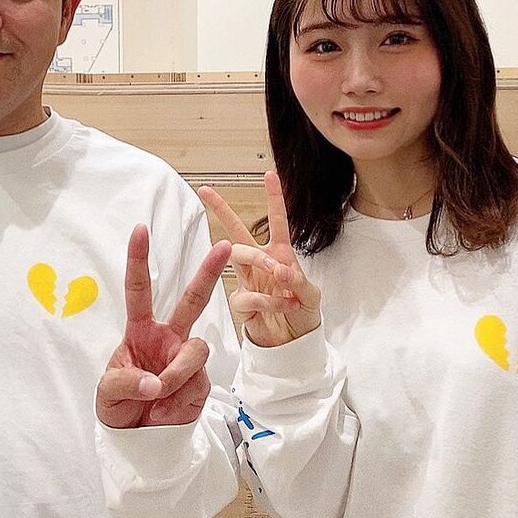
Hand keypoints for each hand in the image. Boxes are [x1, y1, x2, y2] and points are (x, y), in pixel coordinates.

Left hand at [96, 225, 231, 428]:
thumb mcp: (107, 393)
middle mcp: (168, 338)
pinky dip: (177, 400)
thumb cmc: (118, 407)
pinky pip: (196, 382)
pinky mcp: (200, 382)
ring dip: (177, 372)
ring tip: (158, 395)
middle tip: (226, 246)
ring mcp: (187, 359)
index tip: (140, 230)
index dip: (139, 260)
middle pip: (192, 300)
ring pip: (197, 349)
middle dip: (208, 272)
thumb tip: (155, 382)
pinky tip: (164, 413)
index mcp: (141, 330)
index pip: (139, 290)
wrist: (137, 440)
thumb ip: (126, 382)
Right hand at [198, 170, 321, 347]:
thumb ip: (298, 281)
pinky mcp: (241, 302)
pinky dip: (269, 300)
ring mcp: (247, 281)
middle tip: (206, 193)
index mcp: (281, 254)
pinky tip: (283, 305)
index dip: (274, 197)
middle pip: (237, 231)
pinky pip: (248, 293)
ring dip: (260, 261)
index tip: (269, 173)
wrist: (293, 343)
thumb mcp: (311, 295)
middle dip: (220, 209)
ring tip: (279, 276)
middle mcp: (260, 263)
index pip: (277, 221)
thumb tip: (280, 272)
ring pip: (237, 255)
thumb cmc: (303, 314)